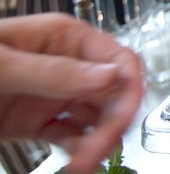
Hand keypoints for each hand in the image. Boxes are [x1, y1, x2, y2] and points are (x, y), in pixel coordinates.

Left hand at [0, 14, 142, 173]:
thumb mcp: (2, 64)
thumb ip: (55, 71)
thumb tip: (108, 76)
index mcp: (62, 38)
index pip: (117, 58)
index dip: (127, 88)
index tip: (122, 118)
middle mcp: (64, 64)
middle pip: (111, 93)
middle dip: (110, 124)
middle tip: (97, 151)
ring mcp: (51, 94)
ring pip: (94, 118)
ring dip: (96, 142)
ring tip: (83, 164)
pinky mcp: (35, 121)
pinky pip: (71, 135)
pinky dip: (78, 151)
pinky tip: (75, 161)